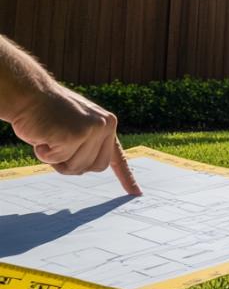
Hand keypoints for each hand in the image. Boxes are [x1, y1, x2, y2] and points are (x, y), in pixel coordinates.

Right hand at [8, 84, 141, 195]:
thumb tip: (89, 166)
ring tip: (50, 136)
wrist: (30, 93)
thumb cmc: (48, 113)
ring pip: (76, 167)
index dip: (126, 177)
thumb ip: (87, 144)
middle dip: (73, 165)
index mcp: (108, 125)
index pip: (118, 157)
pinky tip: (43, 135)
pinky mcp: (75, 135)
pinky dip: (45, 153)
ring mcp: (92, 130)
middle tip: (57, 147)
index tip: (137, 194)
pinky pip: (58, 160)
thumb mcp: (75, 127)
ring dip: (56, 158)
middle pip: (94, 168)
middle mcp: (105, 126)